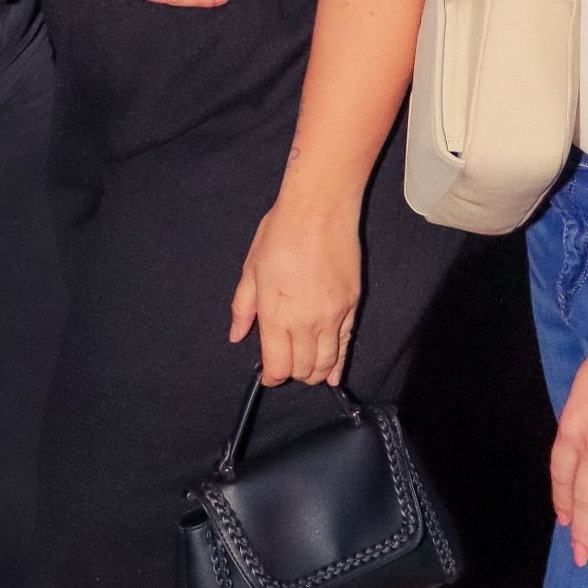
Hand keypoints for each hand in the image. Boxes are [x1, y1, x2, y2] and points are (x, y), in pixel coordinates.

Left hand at [231, 193, 362, 384]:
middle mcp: (305, 322)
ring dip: (315, 373)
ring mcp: (332, 316)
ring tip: (308, 372)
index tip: (269, 374)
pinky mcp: (352, 306)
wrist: (320, 209)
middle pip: (302, 369)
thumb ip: (243, 307)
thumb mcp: (251, 269)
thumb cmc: (281, 233)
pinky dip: (339, 362)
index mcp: (275, 315)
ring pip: (326, 363)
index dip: (272, 377)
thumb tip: (236, 334)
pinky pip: (346, 344)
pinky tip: (333, 371)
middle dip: (292, 374)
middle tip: (286, 367)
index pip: (277, 366)